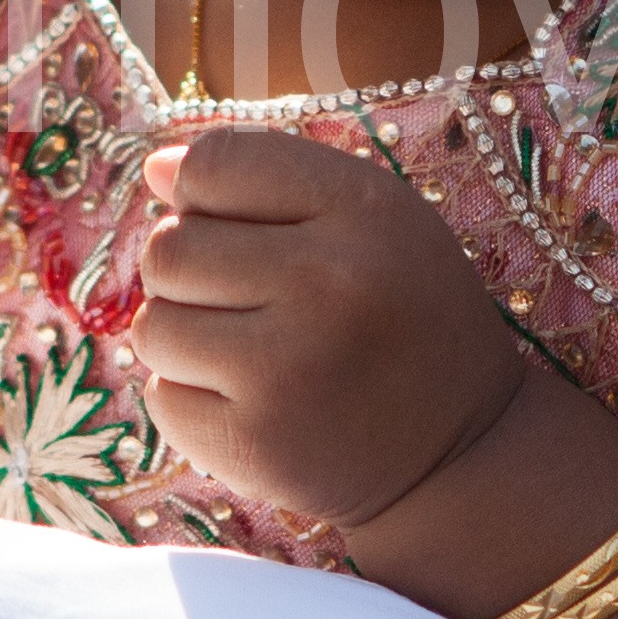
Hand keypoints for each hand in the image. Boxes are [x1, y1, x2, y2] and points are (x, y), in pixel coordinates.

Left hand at [123, 123, 533, 535]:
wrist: (464, 453)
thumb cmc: (407, 319)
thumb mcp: (378, 221)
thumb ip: (271, 178)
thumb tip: (155, 171)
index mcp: (364, 210)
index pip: (214, 164)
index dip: (203, 194)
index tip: (237, 228)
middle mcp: (328, 282)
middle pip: (169, 248)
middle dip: (188, 273)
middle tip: (246, 302)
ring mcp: (287, 369)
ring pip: (153, 327)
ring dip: (184, 340)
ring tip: (250, 354)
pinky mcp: (255, 443)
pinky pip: (161, 397)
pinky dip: (192, 401)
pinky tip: (251, 404)